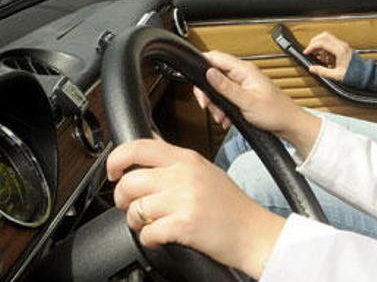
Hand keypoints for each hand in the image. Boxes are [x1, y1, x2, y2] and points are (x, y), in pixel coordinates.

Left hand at [107, 139, 284, 278]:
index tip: (113, 172)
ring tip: (152, 224)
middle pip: (129, 181)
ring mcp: (184, 199)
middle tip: (133, 207)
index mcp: (188, 159)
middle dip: (123, 200)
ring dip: (137, 223)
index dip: (116, 159)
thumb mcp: (205, 171)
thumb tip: (147, 145)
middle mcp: (184, 175)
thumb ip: (176, 161)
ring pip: (135, 209)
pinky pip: (147, 233)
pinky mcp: (184, 224)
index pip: (139, 147)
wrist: (253, 233)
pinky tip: (163, 237)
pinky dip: (150, 240)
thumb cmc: (231, 206)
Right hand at [194, 51, 299, 134]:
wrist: (288, 124)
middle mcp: (243, 74)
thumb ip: (226, 87)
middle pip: (213, 74)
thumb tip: (209, 73)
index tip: (197, 83)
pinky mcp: (243, 94)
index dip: (201, 67)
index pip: (216, 57)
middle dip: (208, 93)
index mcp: (244, 70)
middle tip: (207, 105)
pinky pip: (225, 97)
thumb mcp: (247, 101)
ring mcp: (243, 84)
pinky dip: (223, 108)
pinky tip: (226, 118)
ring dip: (215, 104)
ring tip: (221, 116)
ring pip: (218, 88)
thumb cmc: (275, 112)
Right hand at [303, 32, 353, 81]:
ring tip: (318, 57)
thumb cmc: (354, 75)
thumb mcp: (336, 76)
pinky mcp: (344, 48)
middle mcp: (342, 45)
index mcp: (339, 50)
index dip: (311, 46)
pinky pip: (332, 43)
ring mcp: (343, 46)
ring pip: (328, 38)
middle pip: (324, 36)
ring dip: (320, 45)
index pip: (322, 42)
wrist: (365, 74)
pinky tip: (326, 58)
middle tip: (310, 51)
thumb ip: (322, 71)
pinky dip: (326, 47)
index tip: (306, 52)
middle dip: (314, 42)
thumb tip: (311, 68)